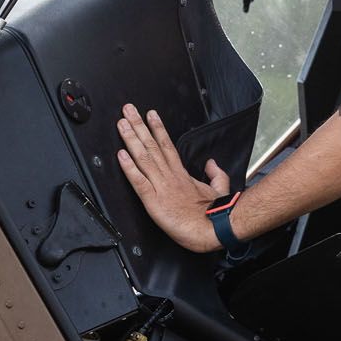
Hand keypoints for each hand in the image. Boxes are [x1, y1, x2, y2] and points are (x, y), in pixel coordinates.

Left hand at [115, 104, 230, 252]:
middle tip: (128, 110)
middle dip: (139, 126)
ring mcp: (161, 187)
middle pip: (152, 146)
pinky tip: (121, 155)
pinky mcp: (154, 202)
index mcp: (182, 174)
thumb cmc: (215, 214)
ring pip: (143, 158)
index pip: (167, 145)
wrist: (214, 230)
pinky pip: (139, 182)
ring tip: (122, 124)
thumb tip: (212, 163)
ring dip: (131, 140)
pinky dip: (129, 168)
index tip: (149, 115)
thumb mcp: (219, 189)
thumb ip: (215, 174)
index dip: (157, 128)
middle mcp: (170, 176)